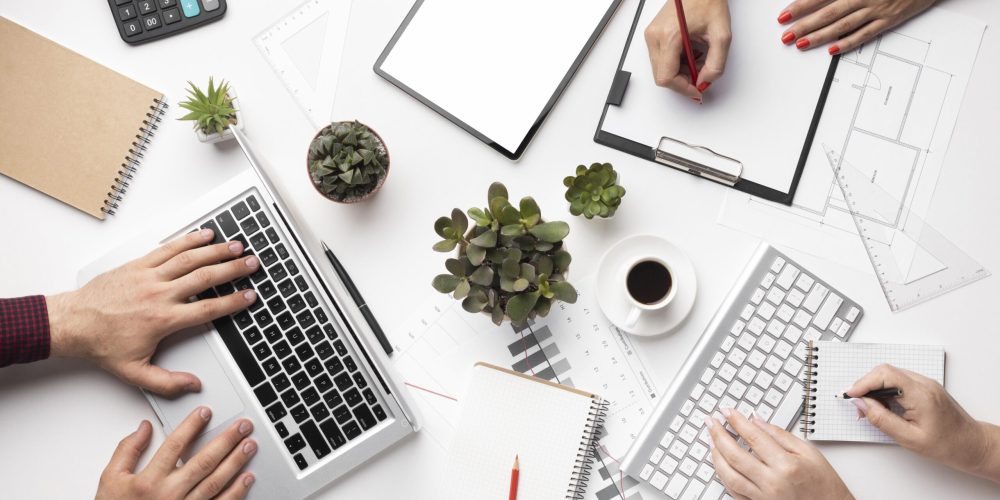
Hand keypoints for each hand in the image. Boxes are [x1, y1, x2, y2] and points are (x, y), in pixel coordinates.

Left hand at [47, 229, 258, 395]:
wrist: (72, 323)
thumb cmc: (101, 344)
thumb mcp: (134, 372)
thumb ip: (167, 382)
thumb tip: (193, 385)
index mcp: (163, 319)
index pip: (207, 308)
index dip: (232, 302)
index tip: (249, 296)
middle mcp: (159, 294)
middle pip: (205, 277)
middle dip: (233, 270)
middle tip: (252, 264)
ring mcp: (148, 276)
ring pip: (189, 259)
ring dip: (216, 251)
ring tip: (236, 246)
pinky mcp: (137, 265)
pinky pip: (167, 249)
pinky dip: (188, 240)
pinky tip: (204, 235)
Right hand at [97, 407, 255, 498]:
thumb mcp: (111, 480)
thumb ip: (127, 450)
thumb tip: (144, 427)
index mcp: (148, 482)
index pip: (175, 446)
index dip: (192, 426)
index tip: (205, 412)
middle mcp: (169, 496)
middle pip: (203, 462)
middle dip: (226, 441)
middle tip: (242, 426)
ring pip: (215, 483)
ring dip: (236, 463)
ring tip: (249, 445)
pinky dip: (236, 492)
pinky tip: (247, 478)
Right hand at [644, 0, 731, 99]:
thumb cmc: (708, 1)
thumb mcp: (721, 35)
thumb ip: (716, 64)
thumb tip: (705, 81)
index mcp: (670, 36)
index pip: (666, 77)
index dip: (683, 89)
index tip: (696, 91)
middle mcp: (655, 36)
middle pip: (662, 76)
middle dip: (682, 81)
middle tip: (700, 75)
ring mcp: (652, 35)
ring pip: (660, 69)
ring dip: (680, 72)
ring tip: (698, 60)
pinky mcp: (653, 34)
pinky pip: (660, 59)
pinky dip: (676, 62)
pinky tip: (690, 54)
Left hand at [706, 408, 852, 499]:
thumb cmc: (824, 484)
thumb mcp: (810, 452)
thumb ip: (780, 435)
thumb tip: (757, 420)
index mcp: (786, 465)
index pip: (753, 437)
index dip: (737, 421)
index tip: (727, 411)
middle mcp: (772, 482)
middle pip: (735, 455)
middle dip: (718, 435)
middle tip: (710, 422)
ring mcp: (764, 496)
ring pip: (729, 475)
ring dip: (715, 455)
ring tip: (710, 440)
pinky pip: (733, 491)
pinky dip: (723, 476)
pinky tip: (719, 464)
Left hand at [777, 0, 936, 54]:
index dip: (801, 6)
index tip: (783, 15)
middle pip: (828, 12)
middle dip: (804, 25)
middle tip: (786, 35)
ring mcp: (877, 9)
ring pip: (843, 25)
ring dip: (820, 36)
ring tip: (802, 44)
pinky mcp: (889, 19)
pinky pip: (865, 33)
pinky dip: (848, 42)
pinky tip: (832, 49)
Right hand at [845, 364, 993, 475]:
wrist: (971, 444)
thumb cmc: (947, 445)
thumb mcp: (908, 438)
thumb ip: (882, 420)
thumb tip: (862, 404)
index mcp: (921, 395)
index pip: (885, 375)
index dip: (863, 383)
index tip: (851, 395)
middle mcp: (924, 384)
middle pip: (886, 371)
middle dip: (866, 385)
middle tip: (858, 404)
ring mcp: (926, 384)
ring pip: (891, 375)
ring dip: (875, 387)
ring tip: (871, 408)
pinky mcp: (925, 387)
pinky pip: (899, 381)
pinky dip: (886, 390)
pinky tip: (884, 405)